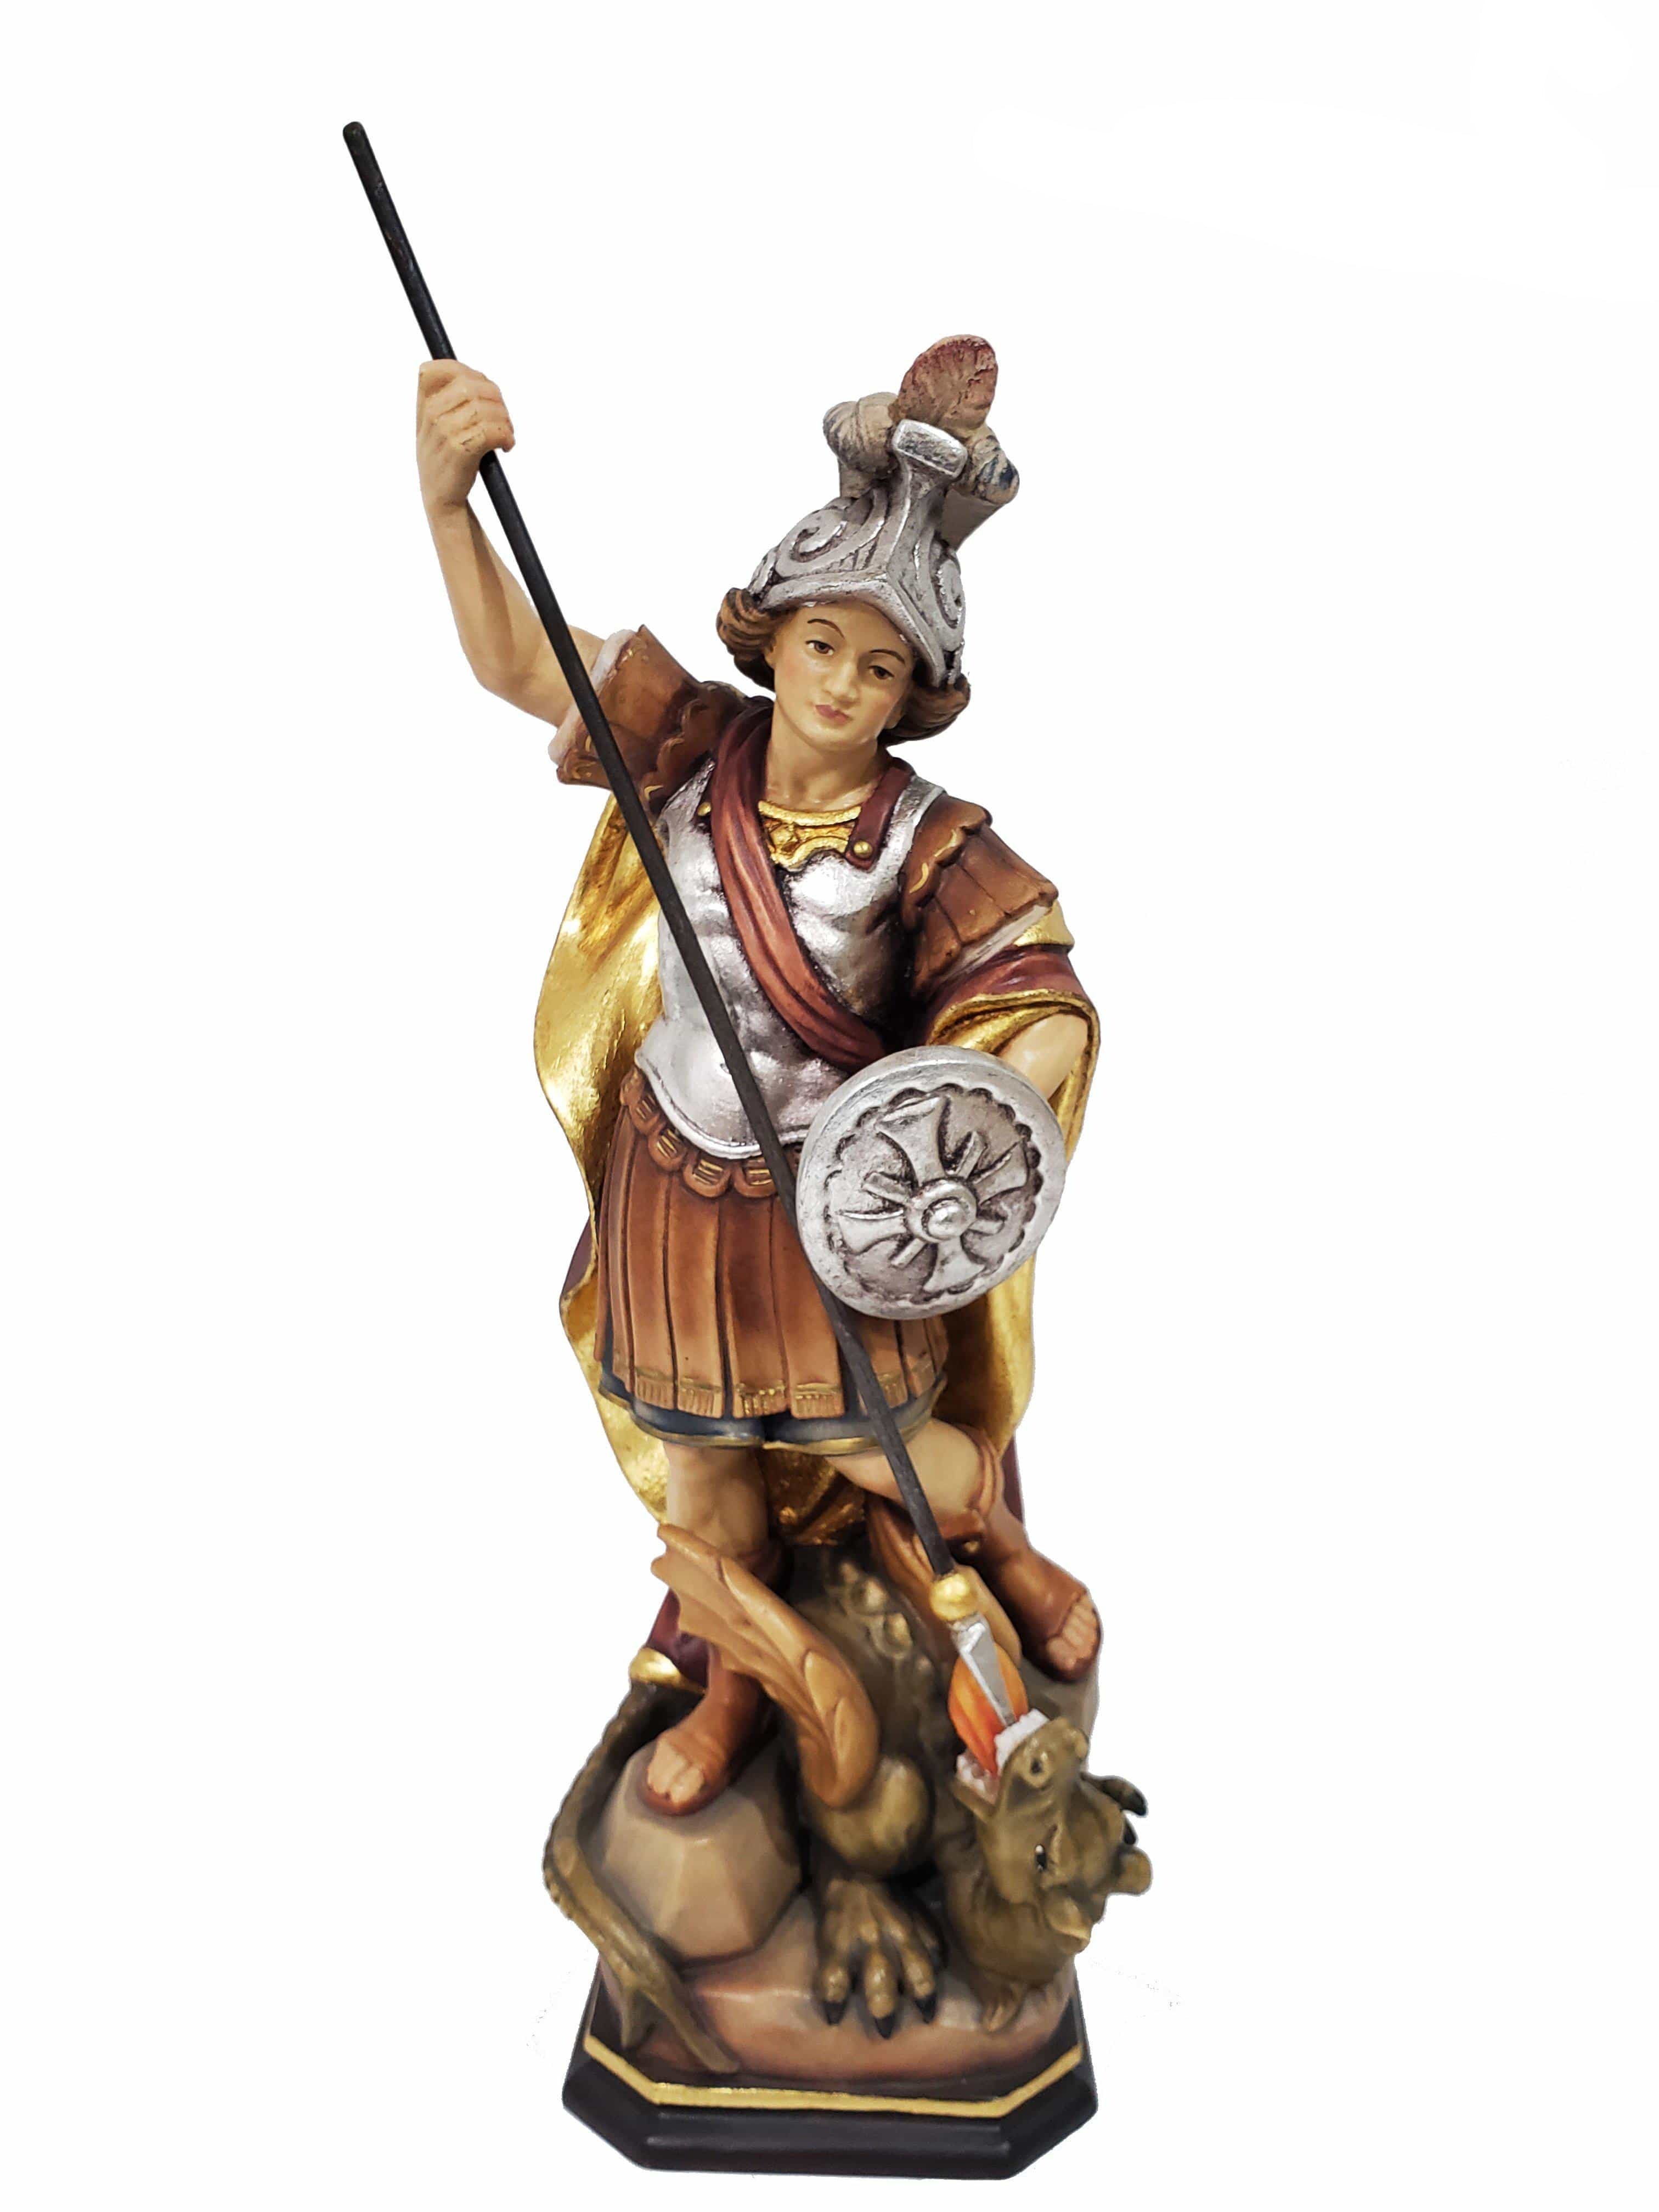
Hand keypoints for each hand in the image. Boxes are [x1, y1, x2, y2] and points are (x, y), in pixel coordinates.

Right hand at [415, 360, 514, 510]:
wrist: (442, 500)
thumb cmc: (445, 461)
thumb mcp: (435, 426)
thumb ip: (448, 399)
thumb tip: (480, 378)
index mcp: (425, 404)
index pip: (444, 368)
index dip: (471, 373)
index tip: (486, 392)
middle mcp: (432, 414)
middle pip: (474, 386)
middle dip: (497, 399)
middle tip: (504, 419)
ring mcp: (444, 431)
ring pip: (486, 408)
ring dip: (505, 421)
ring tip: (506, 436)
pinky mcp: (461, 450)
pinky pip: (493, 430)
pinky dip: (506, 437)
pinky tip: (506, 446)